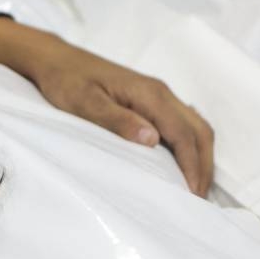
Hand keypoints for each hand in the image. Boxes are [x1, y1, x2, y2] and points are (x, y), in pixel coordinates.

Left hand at [0, 18, 213, 196]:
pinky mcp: (149, 100)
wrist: (56, 60)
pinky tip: (180, 165)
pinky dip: (188, 146)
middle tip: (200, 199)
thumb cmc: (66, 81)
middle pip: (198, 130)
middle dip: (203, 165)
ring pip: (193, 126)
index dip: (191, 164)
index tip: (193, 194)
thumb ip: (118, 121)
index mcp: (149, 94)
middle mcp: (161, 93)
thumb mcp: (85, 103)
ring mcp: (157, 96)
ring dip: (199, 156)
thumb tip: (153, 140)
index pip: (182, 133)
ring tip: (194, 187)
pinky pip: (180, 124)